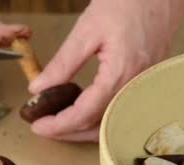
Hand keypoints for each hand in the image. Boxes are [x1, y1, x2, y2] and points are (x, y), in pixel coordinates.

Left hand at [28, 0, 183, 141]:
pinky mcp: (146, 85)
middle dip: (69, 132)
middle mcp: (134, 88)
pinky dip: (100, 117)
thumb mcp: (86, 30)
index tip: (38, 126)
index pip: (85, 114)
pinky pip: (121, 111)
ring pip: (111, 123)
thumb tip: (39, 88)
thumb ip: (63, 63)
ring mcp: (143, 89)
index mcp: (119, 74)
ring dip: (84, 128)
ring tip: (60, 121)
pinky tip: (84, 109)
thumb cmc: (128, 3)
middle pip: (99, 127)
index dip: (58, 124)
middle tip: (44, 127)